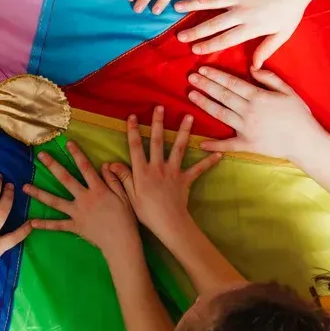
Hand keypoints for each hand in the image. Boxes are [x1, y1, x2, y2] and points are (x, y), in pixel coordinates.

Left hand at [23, 141, 142, 267]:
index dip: (77, 154)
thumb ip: (114, 180)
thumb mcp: (124, 196)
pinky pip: (58, 225)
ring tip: (25, 187)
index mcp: (98, 189)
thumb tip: (105, 165)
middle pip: (66, 179)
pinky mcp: (75, 226)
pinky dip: (45, 224)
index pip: (85, 168)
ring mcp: (77, 213)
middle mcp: (84, 198)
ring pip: (55, 201)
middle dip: (53, 166)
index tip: (68, 143)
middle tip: (41, 155)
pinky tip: (32, 223)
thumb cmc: (125, 219)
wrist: (121, 242)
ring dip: (39, 193)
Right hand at [113, 106, 220, 241]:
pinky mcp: (185, 179)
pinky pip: (198, 169)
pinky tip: (218, 154)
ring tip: (189, 117)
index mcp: (142, 171)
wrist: (170, 223)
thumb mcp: (129, 196)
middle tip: (161, 107)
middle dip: (159, 123)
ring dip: (184, 131)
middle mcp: (158, 167)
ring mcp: (173, 172)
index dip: (134, 131)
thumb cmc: (147, 212)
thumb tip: (110, 164)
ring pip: (179, 148)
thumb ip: (122, 178)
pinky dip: (208, 161)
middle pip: (158, 141)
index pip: (136, 147)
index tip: (133, 116)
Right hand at [172, 0, 317, 67]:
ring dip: (193, 4)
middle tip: (179, 37)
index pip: (226, 39)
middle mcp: (242, 12)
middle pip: (214, 24)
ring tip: (176, 7)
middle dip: (195, 31)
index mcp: (252, 27)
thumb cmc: (291, 10)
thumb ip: (266, 49)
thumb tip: (255, 67)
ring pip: (212, 1)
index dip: (209, 45)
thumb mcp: (282, 34)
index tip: (194, 50)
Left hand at [187, 66, 322, 161]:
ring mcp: (246, 129)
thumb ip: (269, 78)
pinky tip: (200, 143)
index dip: (215, 75)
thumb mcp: (288, 91)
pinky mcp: (247, 144)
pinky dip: (214, 144)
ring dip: (204, 104)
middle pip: (222, 95)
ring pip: (220, 113)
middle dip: (205, 85)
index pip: (231, 83)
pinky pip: (228, 144)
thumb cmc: (299, 115)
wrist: (306, 142)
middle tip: (190, 77)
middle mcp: (248, 111)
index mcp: (258, 97)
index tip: (202, 69)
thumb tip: (252, 68)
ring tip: (191, 95)